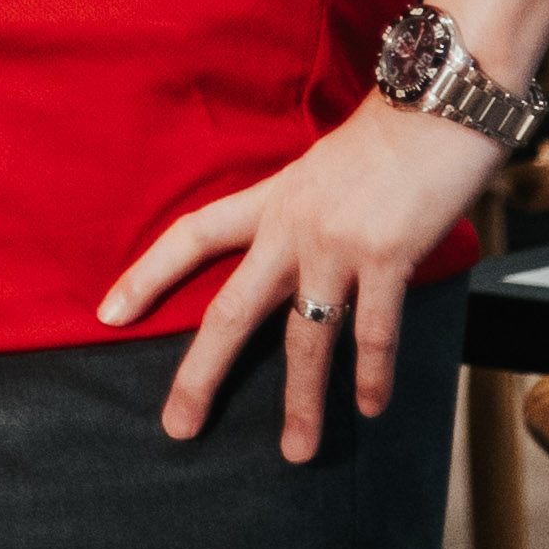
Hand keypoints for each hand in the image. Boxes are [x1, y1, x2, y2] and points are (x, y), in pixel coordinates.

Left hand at [98, 95, 508, 461]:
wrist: (442, 98)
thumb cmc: (392, 135)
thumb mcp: (325, 168)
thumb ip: (304, 212)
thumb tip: (297, 256)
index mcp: (271, 199)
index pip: (191, 236)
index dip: (146, 276)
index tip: (106, 314)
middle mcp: (292, 225)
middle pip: (230, 310)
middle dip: (201, 375)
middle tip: (177, 427)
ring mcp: (337, 244)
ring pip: (304, 340)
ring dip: (302, 403)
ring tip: (296, 450)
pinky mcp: (386, 256)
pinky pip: (373, 332)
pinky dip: (371, 376)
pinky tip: (369, 406)